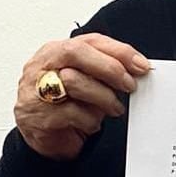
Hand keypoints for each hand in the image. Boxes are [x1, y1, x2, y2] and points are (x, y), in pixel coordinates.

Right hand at [14, 33, 149, 160]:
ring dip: (103, 97)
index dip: (119, 51)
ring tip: (114, 108)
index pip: (90, 40)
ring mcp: (35, 88)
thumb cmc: (68, 103)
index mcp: (57, 50)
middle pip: (76, 52)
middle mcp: (43, 65)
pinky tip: (92, 123)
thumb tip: (137, 67)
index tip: (140, 65)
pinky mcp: (37, 114)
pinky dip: (89, 119)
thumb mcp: (88, 80)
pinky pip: (71, 112)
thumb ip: (105, 69)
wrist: (43, 136)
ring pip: (74, 81)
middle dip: (109, 68)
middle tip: (129, 85)